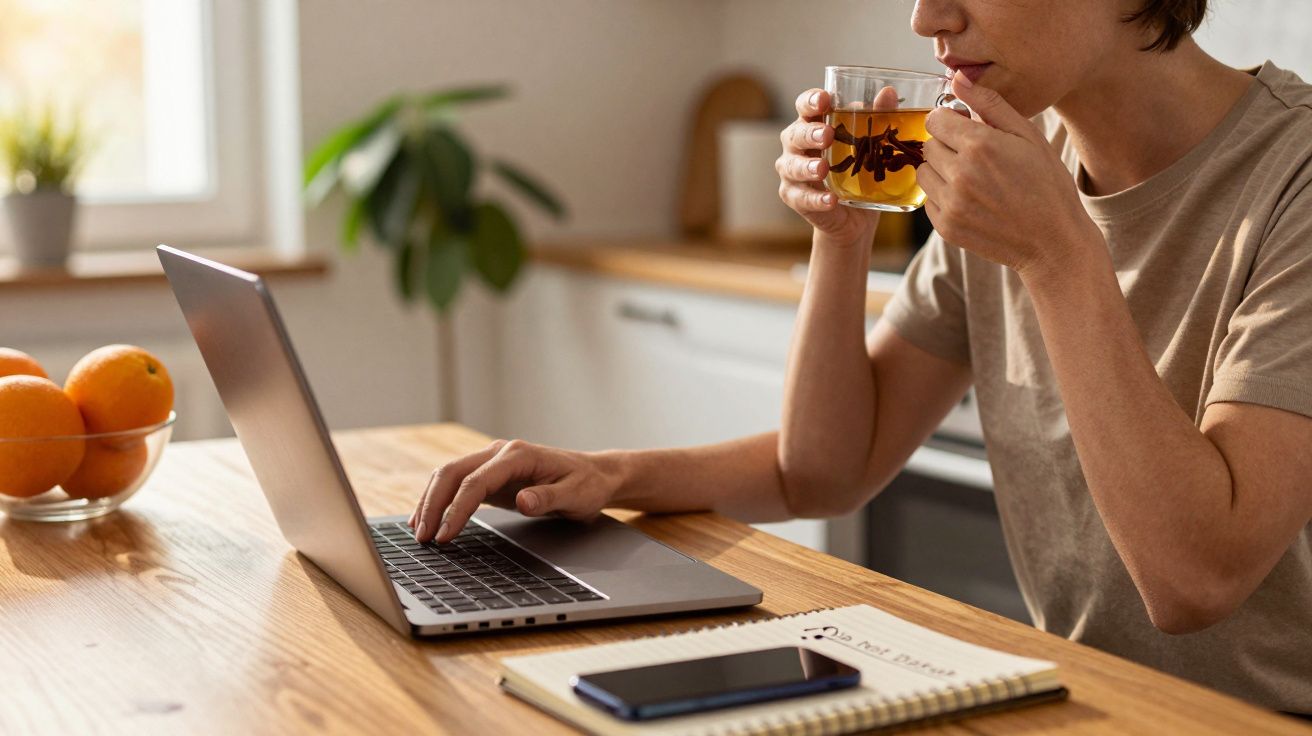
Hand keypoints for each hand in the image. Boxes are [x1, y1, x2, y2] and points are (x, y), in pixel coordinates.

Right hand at [408, 439, 620, 542]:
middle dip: (433, 504)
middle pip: (453, 473)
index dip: (457, 509)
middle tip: (422, 536)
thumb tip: (523, 501)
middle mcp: (500, 453)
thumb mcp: (576, 495)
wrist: (596, 475)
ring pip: (450, 476)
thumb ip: (548, 498)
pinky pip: (458, 484)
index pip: (476, 482)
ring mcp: (493, 462)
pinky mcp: (491, 476)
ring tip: (418, 531)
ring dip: (430, 501)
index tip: (445, 535)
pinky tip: (429, 519)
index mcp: (518, 455)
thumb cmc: (587, 485)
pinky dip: (440, 500)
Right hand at [776, 89, 881, 245]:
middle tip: (827, 135)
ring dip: (807, 167)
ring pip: (792, 167)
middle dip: (809, 134)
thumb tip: (888, 93)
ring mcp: (791, 173)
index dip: (811, 101)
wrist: (853, 213)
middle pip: (794, 135)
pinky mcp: (794, 198)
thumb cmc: (856, 170)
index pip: (804, 106)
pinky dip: (816, 199)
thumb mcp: (869, 144)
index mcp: (812, 125)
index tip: (824, 100)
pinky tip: (830, 199)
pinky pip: (801, 198)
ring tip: (823, 169)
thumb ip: (875, 117)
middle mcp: (796, 146)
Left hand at [918, 72, 1102, 276]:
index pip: (935, 119)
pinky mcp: (946, 227)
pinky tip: (972, 200)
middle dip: (946, 145)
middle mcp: (960, 174)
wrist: (1053, 240)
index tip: (965, 129)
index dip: (949, 121)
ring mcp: (951, 203)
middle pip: (928, 145)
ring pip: (923, 172)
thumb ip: (989, 104)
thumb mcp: (1028, 135)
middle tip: (974, 156)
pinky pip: (928, 200)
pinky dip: (943, 197)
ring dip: (940, 170)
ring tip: (971, 178)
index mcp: (980, 145)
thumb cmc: (1047, 183)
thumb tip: (957, 78)